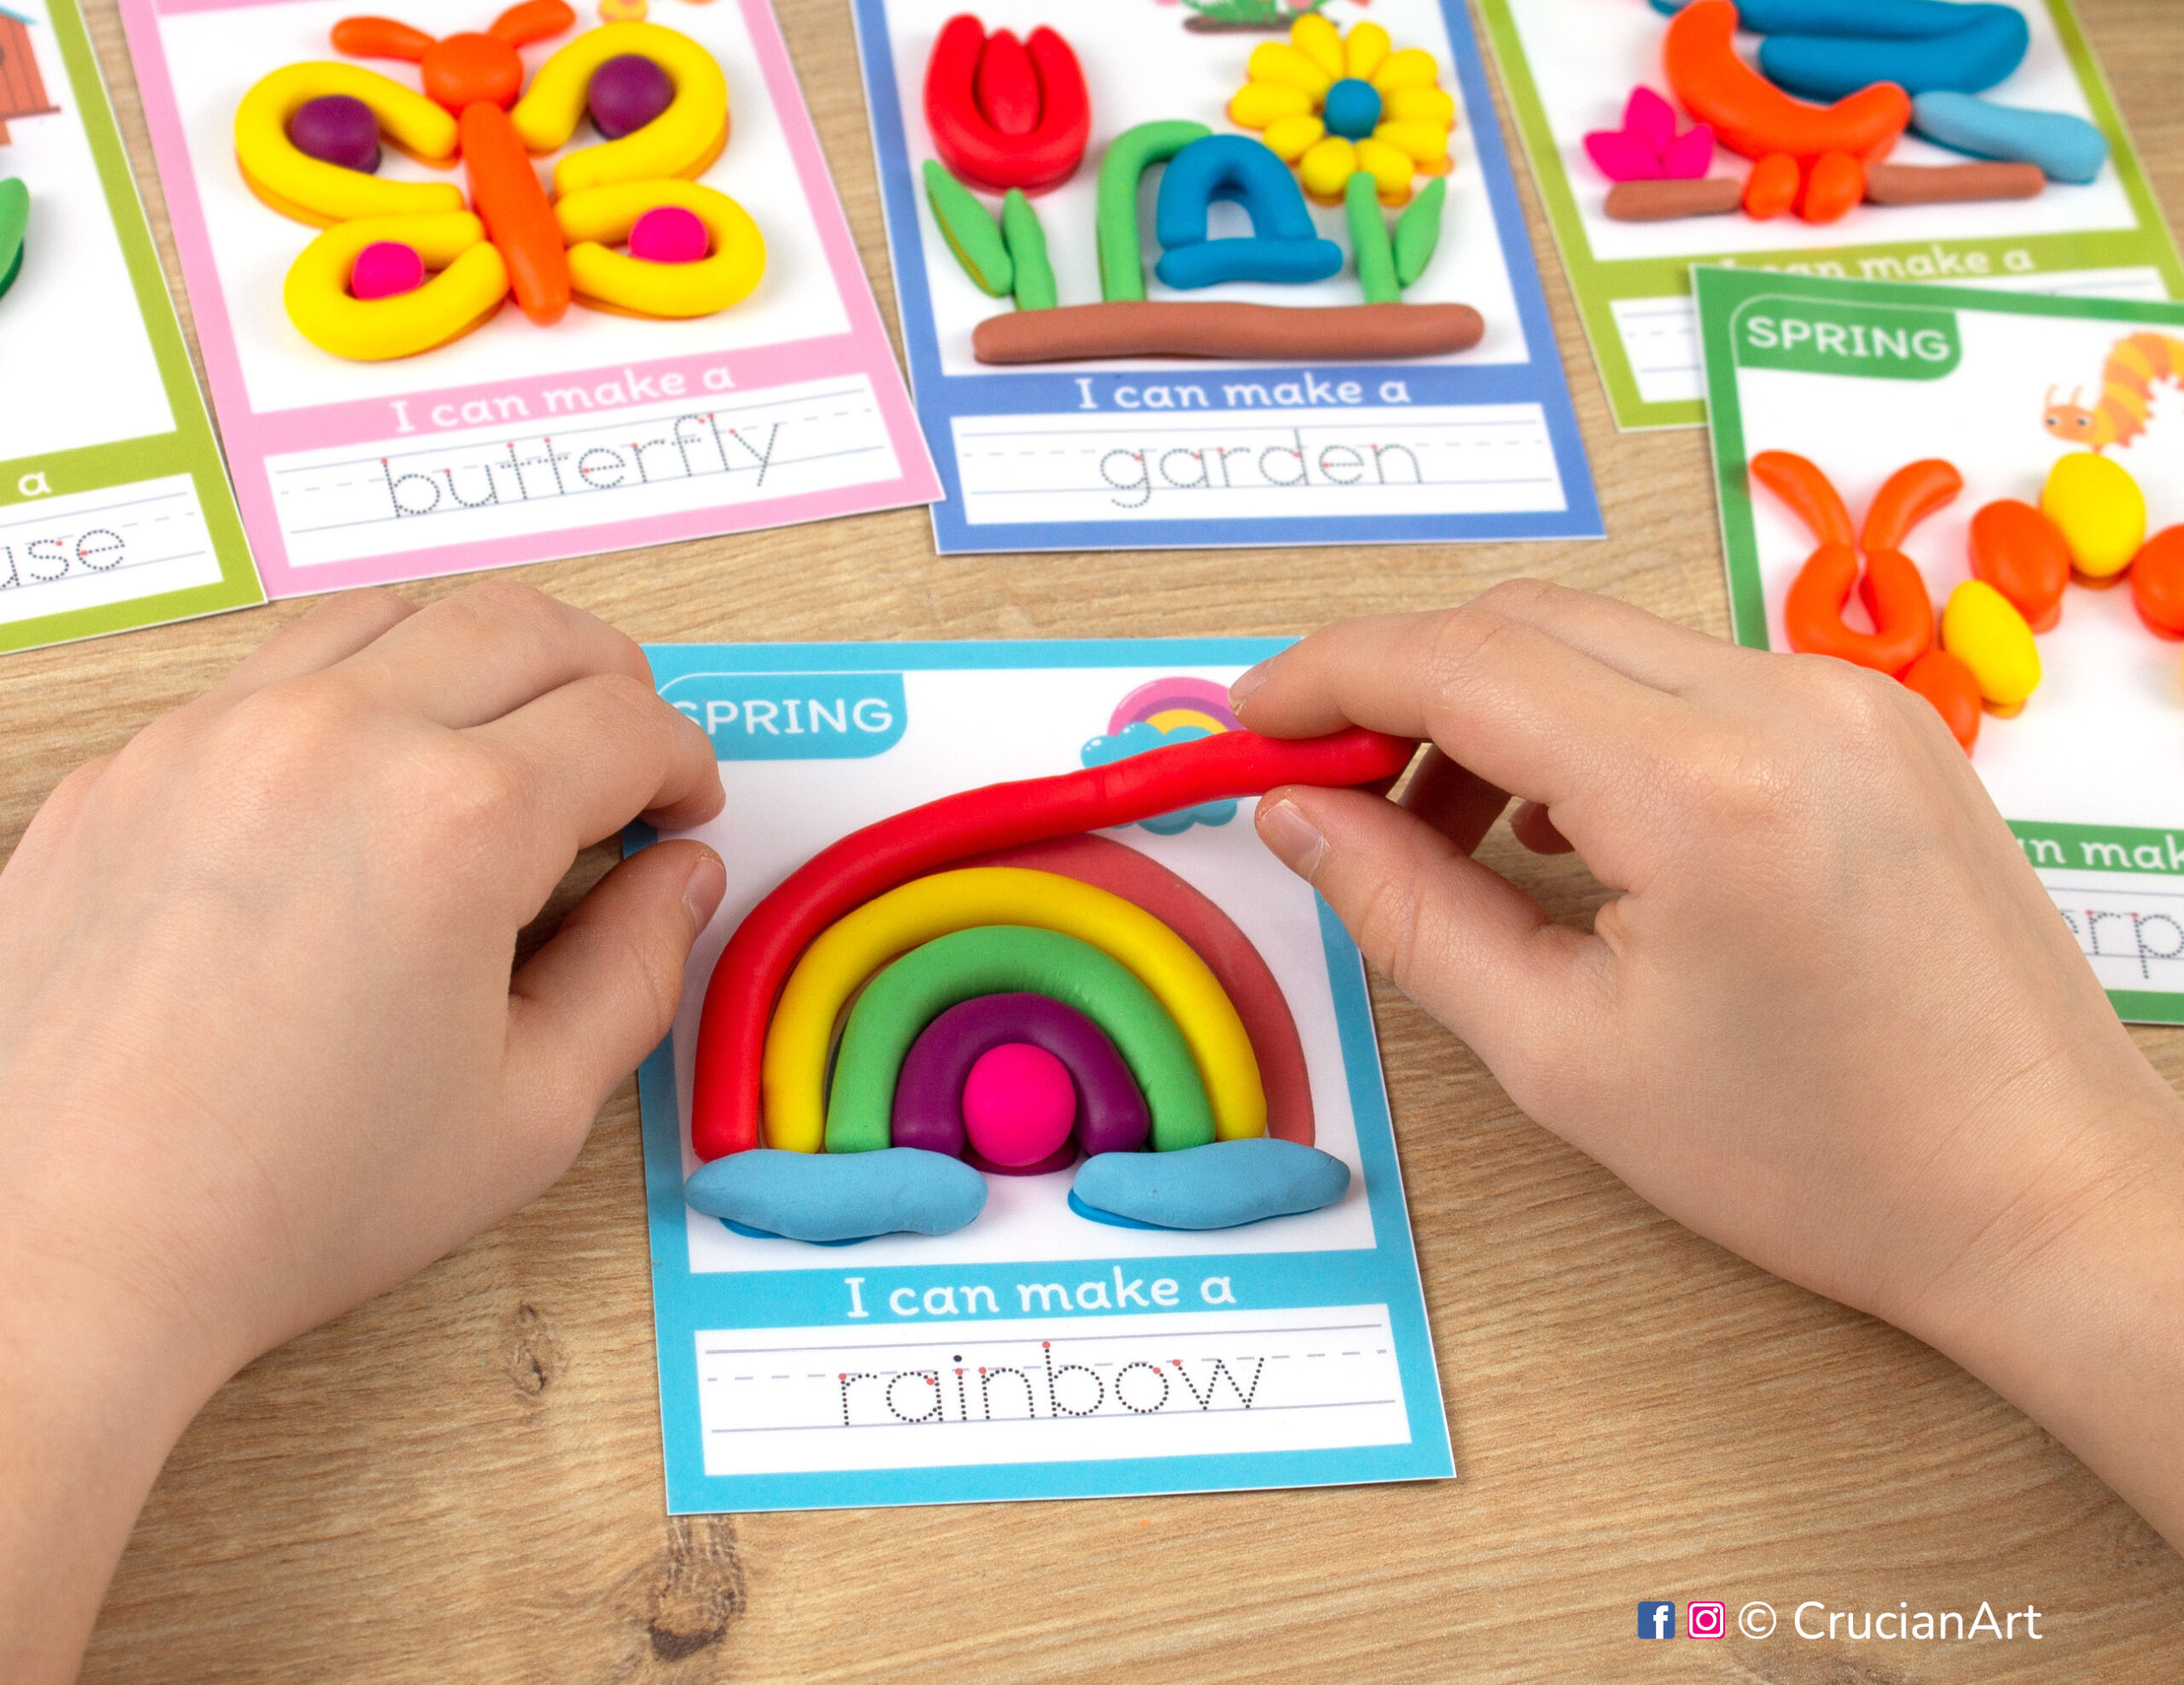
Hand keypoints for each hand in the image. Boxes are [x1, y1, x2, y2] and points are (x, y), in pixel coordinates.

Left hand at [0, 583, 723, 1681]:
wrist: (69, 1249)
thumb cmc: (280, 1201)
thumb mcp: (529, 1113)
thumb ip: (635, 972)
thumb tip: (677, 881)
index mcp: (456, 822)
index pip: (628, 724)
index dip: (684, 764)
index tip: (680, 808)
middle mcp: (336, 741)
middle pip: (528, 627)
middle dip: (611, 682)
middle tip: (624, 753)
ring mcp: (218, 737)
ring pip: (396, 614)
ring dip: (482, 661)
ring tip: (503, 746)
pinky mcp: (133, 766)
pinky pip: (276, 671)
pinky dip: (356, 697)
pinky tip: (365, 791)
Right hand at [1233, 582, 2183, 1543]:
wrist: (2044, 1196)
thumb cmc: (1815, 1161)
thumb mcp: (1564, 1055)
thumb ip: (1407, 911)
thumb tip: (1294, 812)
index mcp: (1703, 789)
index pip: (1458, 662)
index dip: (1324, 677)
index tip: (1246, 721)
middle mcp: (1784, 701)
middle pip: (1522, 622)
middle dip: (1395, 687)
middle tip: (1322, 786)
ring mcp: (1846, 698)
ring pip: (1603, 638)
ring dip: (1491, 703)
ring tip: (1437, 829)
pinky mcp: (1877, 722)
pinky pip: (1686, 674)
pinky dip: (1588, 720)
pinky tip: (1557, 823)